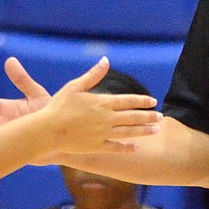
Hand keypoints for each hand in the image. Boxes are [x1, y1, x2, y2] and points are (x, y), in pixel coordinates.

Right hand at [36, 58, 159, 155]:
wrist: (48, 131)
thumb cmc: (58, 106)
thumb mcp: (75, 86)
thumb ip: (93, 75)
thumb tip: (105, 60)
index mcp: (103, 103)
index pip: (129, 101)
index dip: (143, 101)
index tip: (153, 101)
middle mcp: (107, 119)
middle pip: (133, 117)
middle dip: (149, 117)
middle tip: (161, 117)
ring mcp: (103, 134)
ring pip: (129, 132)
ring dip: (144, 131)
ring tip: (156, 130)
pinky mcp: (97, 147)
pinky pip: (116, 148)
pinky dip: (128, 147)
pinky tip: (136, 147)